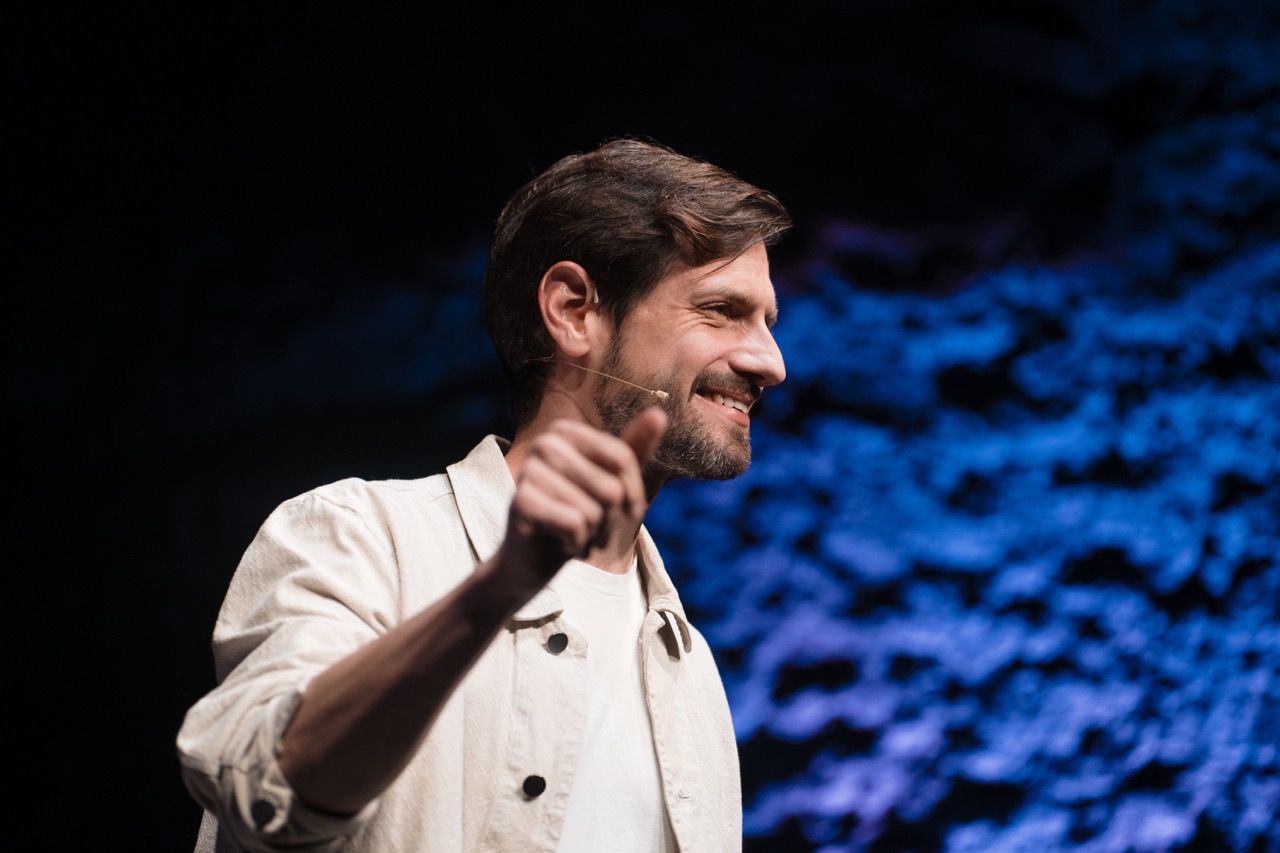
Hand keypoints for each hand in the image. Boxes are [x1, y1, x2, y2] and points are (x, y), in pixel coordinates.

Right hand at [499, 408, 666, 585]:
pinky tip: (559, 540)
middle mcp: (544, 444)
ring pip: (593, 510)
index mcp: (565, 431)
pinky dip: (575, 542)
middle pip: (611, 488)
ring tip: (573, 530)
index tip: (626, 509)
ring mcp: (528, 471)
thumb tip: (659, 414)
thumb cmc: (580, 514)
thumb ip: (635, 448)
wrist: (536, 558)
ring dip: (592, 532)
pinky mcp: (521, 503)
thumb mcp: (616, 482)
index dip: (633, 494)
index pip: (623, 458)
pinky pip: (575, 524)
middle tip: (588, 522)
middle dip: (609, 517)